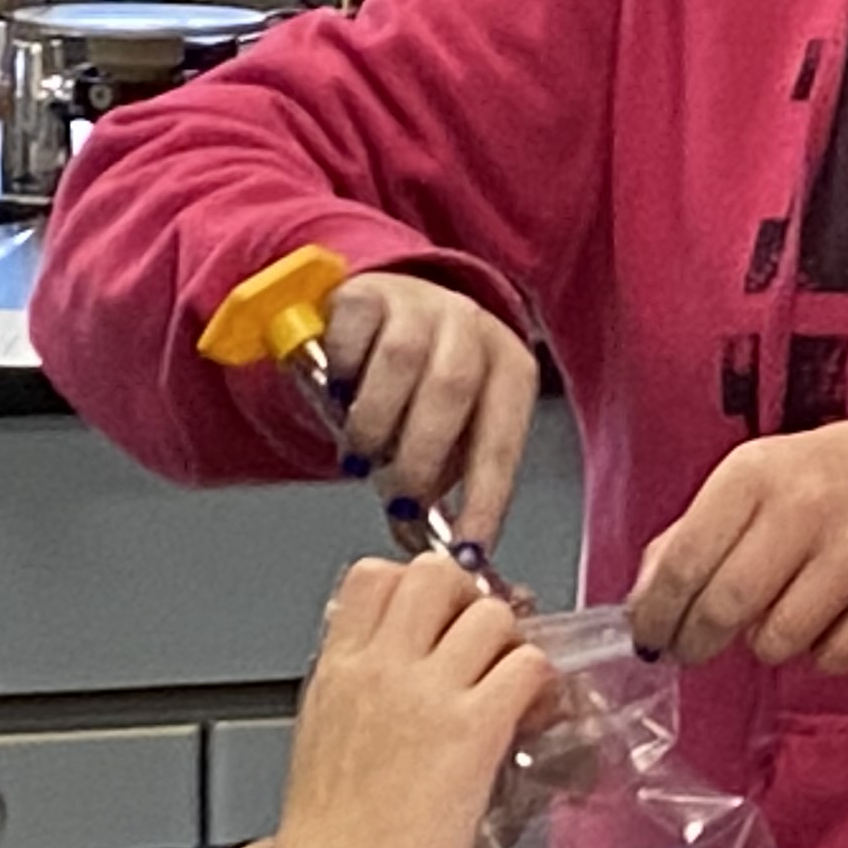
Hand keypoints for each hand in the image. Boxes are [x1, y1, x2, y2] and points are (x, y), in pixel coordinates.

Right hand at [180, 558, 552, 847]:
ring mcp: (427, 694)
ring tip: (510, 685)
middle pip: (436, 573)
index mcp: (337, 669)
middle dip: (468, 598)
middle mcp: (380, 667)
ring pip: (492, 612)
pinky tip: (530, 716)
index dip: (416, 588)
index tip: (436, 619)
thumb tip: (389, 685)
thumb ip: (355, 697)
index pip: (375, 576)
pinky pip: (528, 666)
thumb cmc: (323, 845)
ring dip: (511, 643)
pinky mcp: (473, 731)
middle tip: (480, 643)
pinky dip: (540, 684)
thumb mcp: (320, 741)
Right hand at [318, 271, 538, 546]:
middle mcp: (471, 327)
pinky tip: (340, 395)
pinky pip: (350, 337)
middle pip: (452, 389)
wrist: (384, 308)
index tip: (467, 547)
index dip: (485, 498)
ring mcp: (418, 303)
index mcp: (507, 368)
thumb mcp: (444, 432)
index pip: (502, 439)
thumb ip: (439, 486)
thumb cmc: (420, 384)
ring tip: (362, 454)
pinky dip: (341, 375)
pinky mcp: (365, 293)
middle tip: (399, 497)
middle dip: (421, 458)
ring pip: (399, 360)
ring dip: (374, 423)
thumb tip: (431, 554)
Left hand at [626, 418, 847, 673]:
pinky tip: (823, 621)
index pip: (683, 562)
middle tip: (692, 648)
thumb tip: (644, 605)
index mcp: (754, 473)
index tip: (649, 637)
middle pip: (724, 608)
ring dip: (763, 644)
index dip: (655, 615)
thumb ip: (690, 536)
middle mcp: (805, 507)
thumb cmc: (821, 480)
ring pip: (776, 641)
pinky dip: (819, 654)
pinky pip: (834, 658)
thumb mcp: (750, 480)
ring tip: (773, 617)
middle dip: (696, 642)